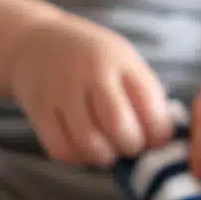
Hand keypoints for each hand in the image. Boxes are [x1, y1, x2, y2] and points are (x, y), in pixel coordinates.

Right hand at [8, 14, 171, 165]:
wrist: (36, 42)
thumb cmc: (95, 60)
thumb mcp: (126, 62)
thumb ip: (146, 95)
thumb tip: (164, 142)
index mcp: (121, 61)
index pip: (150, 106)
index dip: (159, 134)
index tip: (155, 138)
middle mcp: (90, 73)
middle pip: (119, 126)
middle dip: (132, 147)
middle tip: (131, 145)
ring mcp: (61, 91)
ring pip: (89, 143)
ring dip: (106, 156)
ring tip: (109, 150)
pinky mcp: (39, 110)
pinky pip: (62, 149)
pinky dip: (79, 157)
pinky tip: (85, 148)